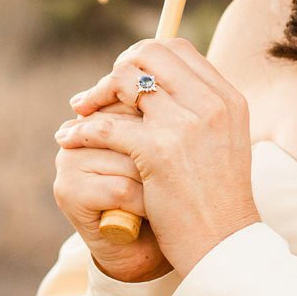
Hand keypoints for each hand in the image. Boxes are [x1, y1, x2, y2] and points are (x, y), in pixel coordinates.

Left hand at [59, 36, 260, 278]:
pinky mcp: (158, 151)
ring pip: (124, 82)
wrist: (226, 245)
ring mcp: (185, 125)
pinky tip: (69, 138)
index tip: (126, 78)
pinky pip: (106, 124)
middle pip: (150, 54)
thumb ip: (202, 111)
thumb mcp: (226, 143)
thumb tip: (159, 88)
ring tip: (79, 110)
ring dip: (96, 94)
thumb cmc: (220, 201)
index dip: (143, 57)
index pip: (177, 50)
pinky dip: (82, 129)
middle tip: (101, 92)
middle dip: (118, 68)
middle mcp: (210, 104)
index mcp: (227, 98)